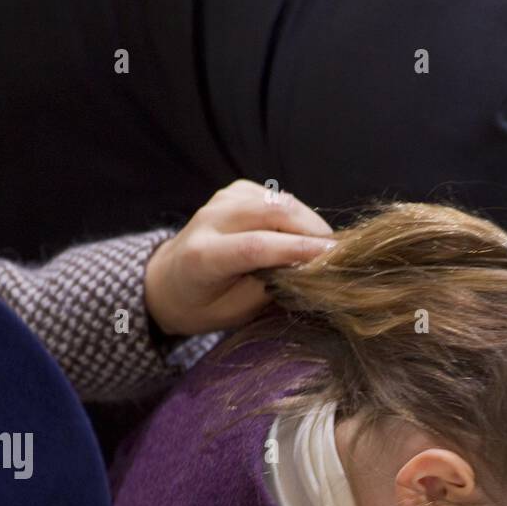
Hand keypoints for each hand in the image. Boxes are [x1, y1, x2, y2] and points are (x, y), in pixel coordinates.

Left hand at [143, 179, 334, 335]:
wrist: (166, 280)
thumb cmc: (200, 305)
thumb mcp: (231, 313)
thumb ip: (266, 289)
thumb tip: (306, 272)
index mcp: (204, 256)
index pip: (257, 246)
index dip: (298, 250)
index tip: (332, 258)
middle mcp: (210, 220)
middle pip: (271, 212)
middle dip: (312, 229)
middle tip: (340, 252)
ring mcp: (221, 200)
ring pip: (277, 199)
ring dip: (308, 220)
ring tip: (326, 245)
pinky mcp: (233, 191)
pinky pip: (274, 196)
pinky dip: (295, 213)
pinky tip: (303, 233)